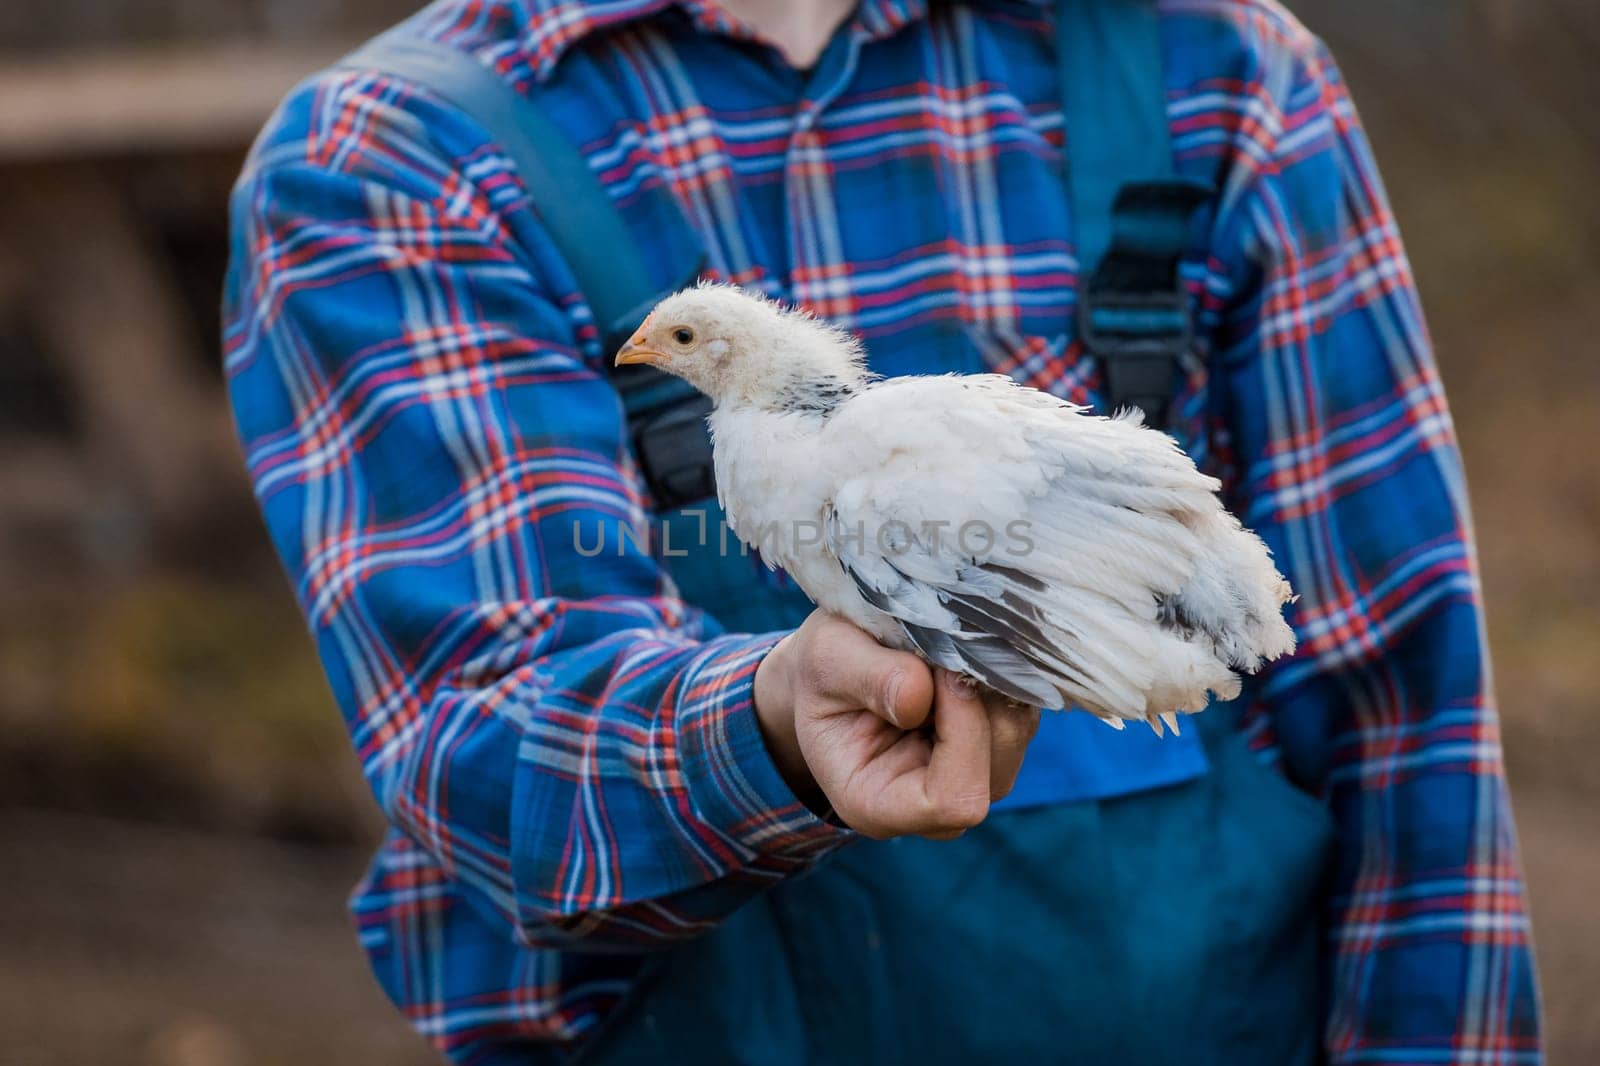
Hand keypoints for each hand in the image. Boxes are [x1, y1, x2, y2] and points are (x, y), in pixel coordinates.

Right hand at [753, 611, 1041, 838]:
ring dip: (995, 685)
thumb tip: (921, 695)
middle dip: (981, 703)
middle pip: (996, 772)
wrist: (832, 669)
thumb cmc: (822, 670)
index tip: (941, 671)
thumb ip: (868, 678)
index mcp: (875, 803)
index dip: (962, 733)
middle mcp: (930, 807)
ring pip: (1016, 738)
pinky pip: (1022, 713)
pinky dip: (1005, 677)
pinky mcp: (992, 746)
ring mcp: (968, 777)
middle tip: (945, 648)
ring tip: (949, 650)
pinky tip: (966, 653)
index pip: (952, 800)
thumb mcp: (826, 660)